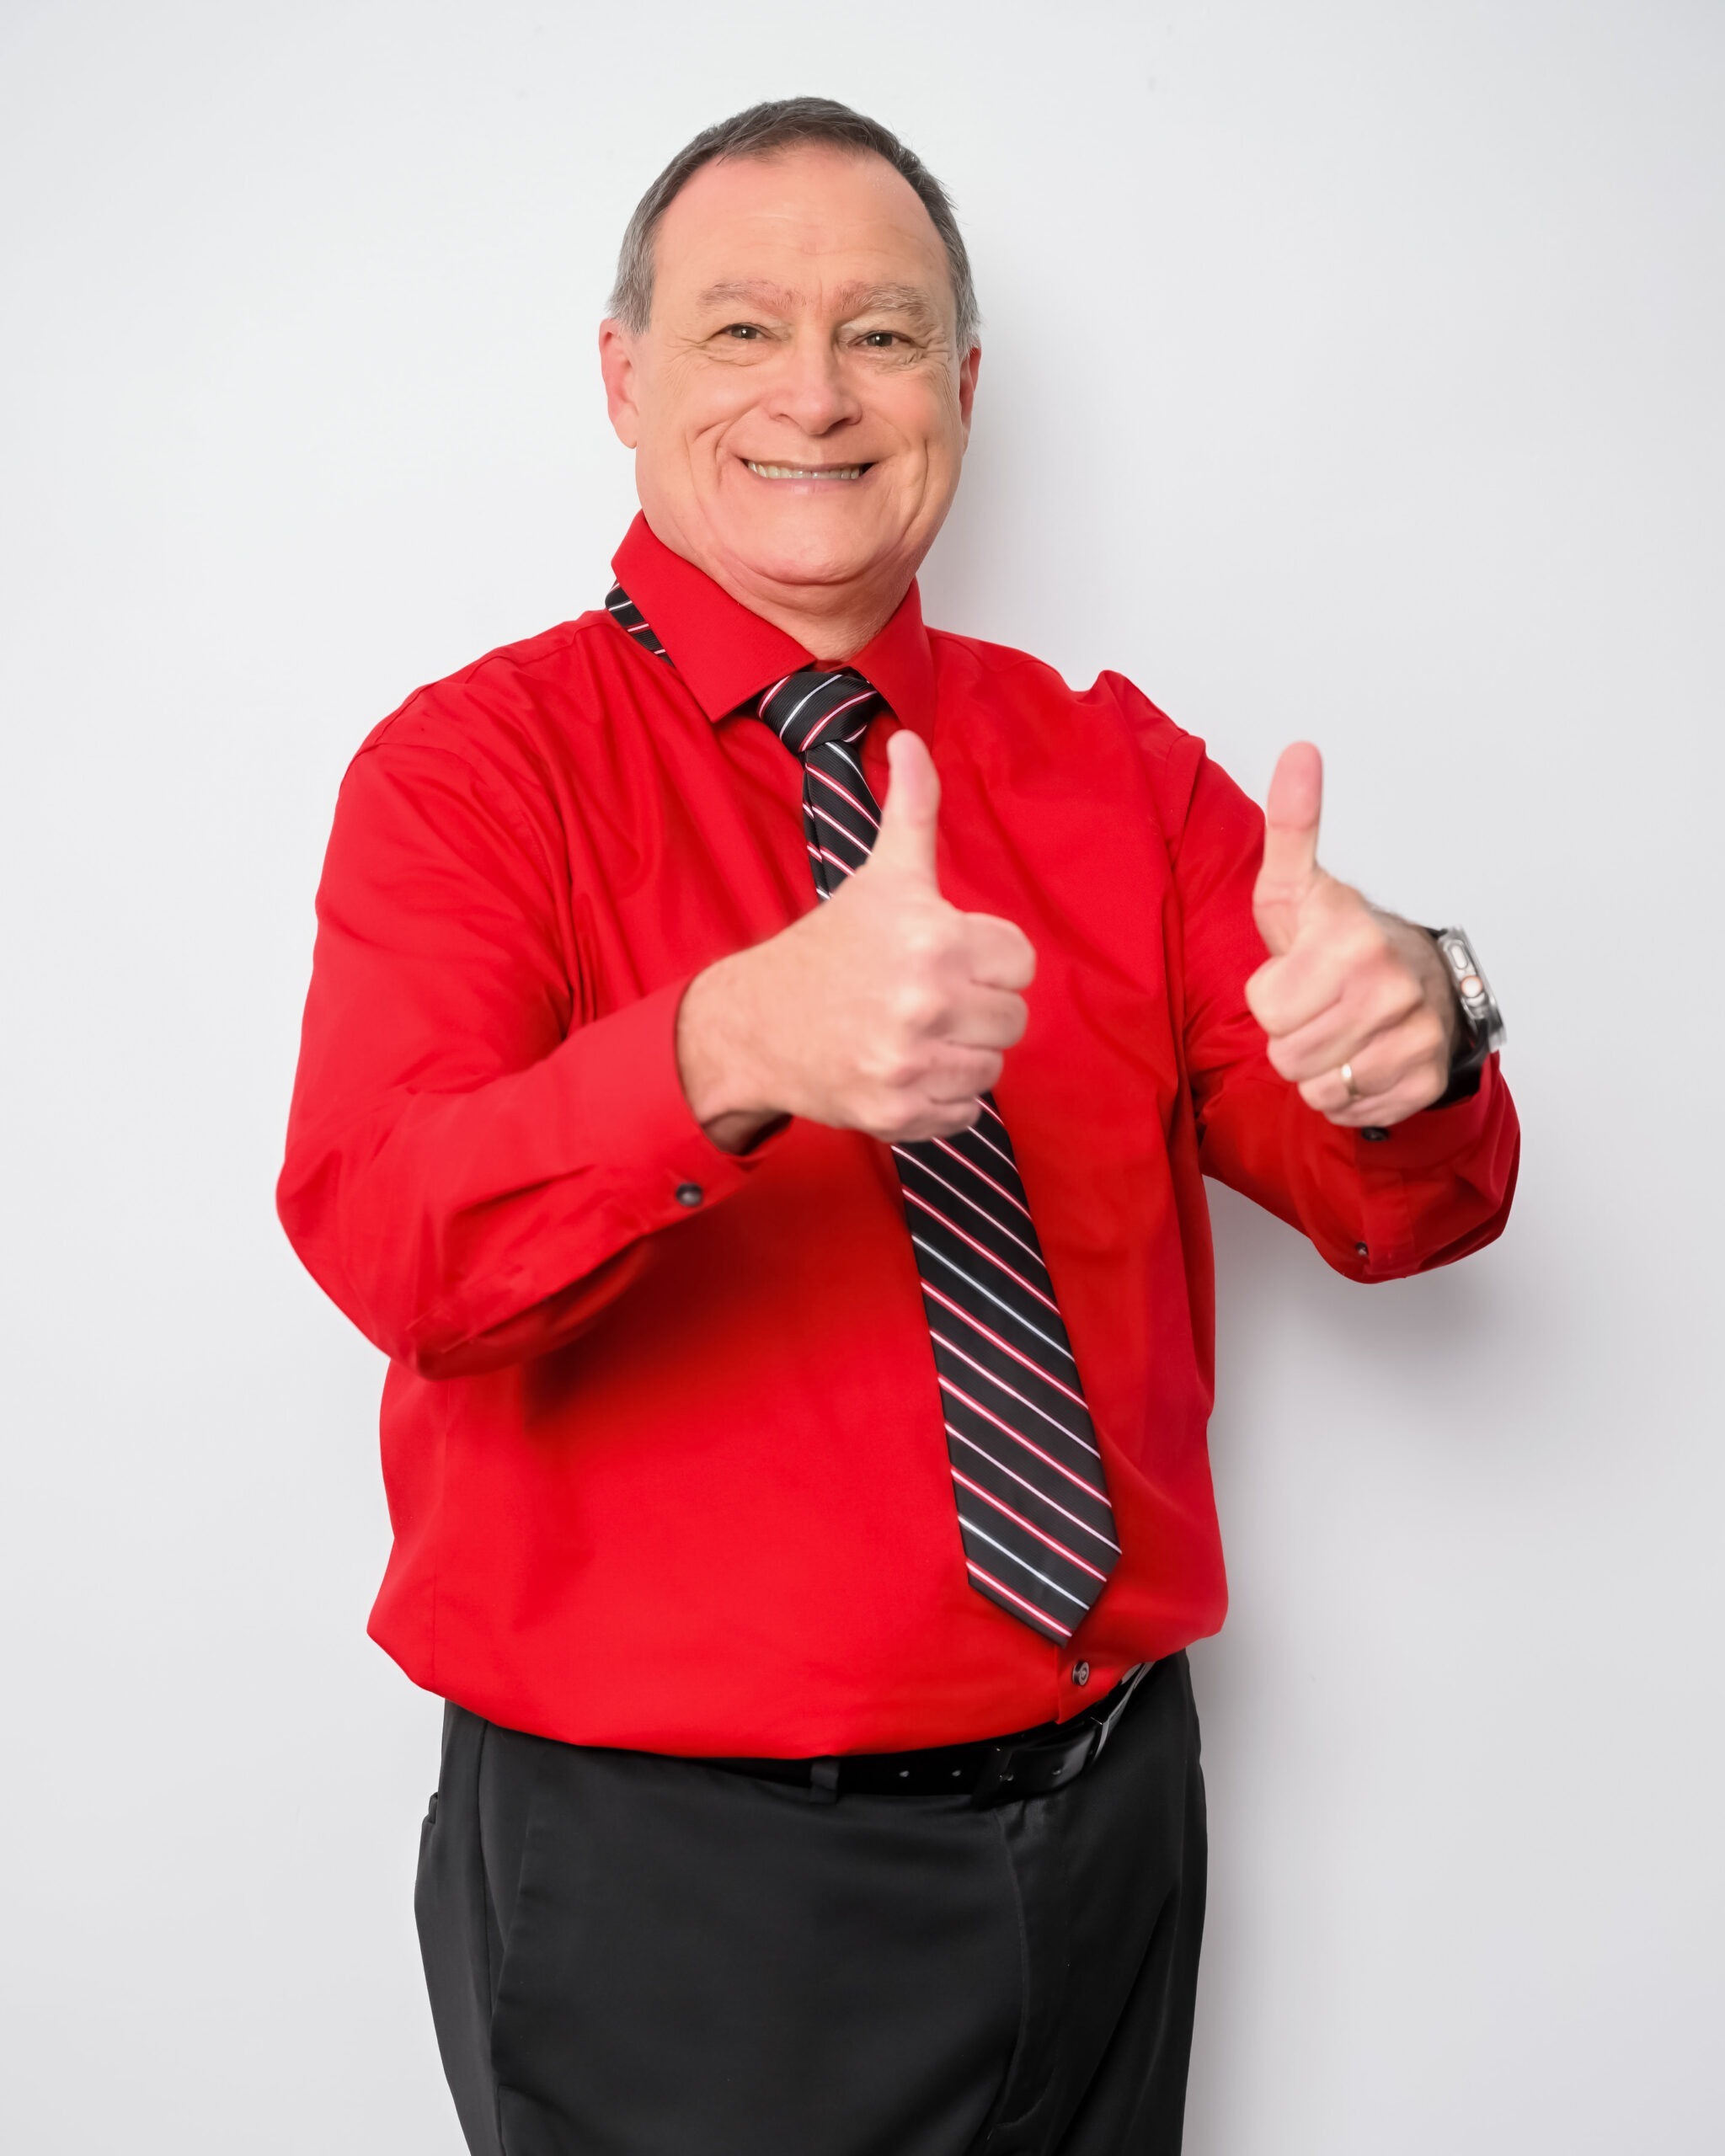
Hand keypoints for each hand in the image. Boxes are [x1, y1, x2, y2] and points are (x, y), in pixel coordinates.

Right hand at [677, 730, 1036, 1148]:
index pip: (1021, 963)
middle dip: (975, 1008)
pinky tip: (903, 1069)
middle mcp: (926, 1003)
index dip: (987, 959)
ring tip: (913, 1033)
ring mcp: (910, 1064)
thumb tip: (911, 737)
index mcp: (934, 938)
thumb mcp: (880, 876)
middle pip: (1012, 1019)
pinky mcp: (899, 1114)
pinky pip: (965, 1113)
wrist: (755, 1024)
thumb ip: (911, 809)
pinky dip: (941, 1098)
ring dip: (960, 1054)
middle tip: (925, 998)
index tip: (945, 958)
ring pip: (991, 1067)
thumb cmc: (830, 948)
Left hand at [1245, 743, 1458, 1127]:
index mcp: (1353, 939)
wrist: (1420, 981)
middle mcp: (1391, 986)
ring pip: (1318, 1087)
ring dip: (1316, 1068)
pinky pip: (1350, 1111)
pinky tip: (1360, 1056)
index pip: (1266, 1008)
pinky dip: (1346, 1095)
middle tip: (1317, 1006)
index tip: (1298, 972)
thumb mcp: (1299, 886)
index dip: (1270, 996)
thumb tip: (1299, 750)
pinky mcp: (1425, 1079)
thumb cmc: (1339, 939)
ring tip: (1336, 1030)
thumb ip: (1291, 826)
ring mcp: (1415, 1035)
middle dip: (1291, 1036)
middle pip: (1287, 1054)